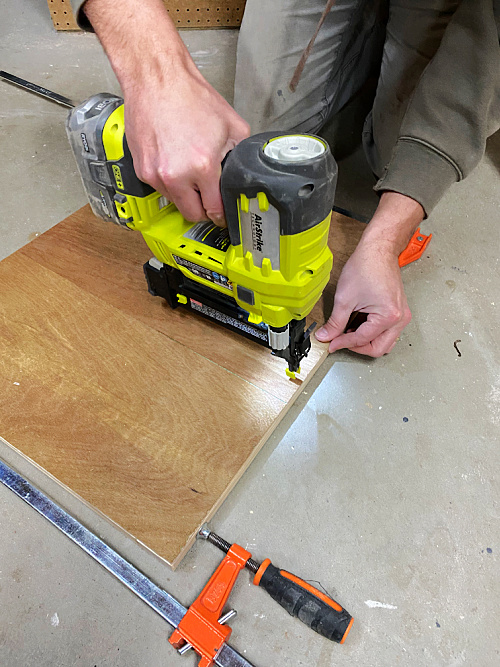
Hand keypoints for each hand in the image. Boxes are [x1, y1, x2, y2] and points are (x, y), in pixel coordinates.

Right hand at [85, 0, 249, 225]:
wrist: (156, 79)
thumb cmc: (191, 97)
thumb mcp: (233, 126)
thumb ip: (240, 156)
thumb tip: (243, 175)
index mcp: (202, 168)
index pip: (214, 211)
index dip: (222, 215)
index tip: (223, 215)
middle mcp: (176, 176)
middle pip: (193, 215)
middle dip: (203, 209)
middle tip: (208, 196)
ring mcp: (156, 175)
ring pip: (175, 202)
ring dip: (184, 194)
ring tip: (189, 170)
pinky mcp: (142, 170)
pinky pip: (159, 188)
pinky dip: (168, 182)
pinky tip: (174, 161)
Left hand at [315, 241, 410, 355]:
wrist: (378, 250)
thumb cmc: (367, 266)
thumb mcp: (345, 298)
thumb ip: (335, 322)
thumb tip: (326, 336)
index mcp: (389, 316)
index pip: (363, 339)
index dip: (343, 343)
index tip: (331, 343)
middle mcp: (400, 318)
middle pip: (378, 348)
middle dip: (357, 347)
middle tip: (339, 341)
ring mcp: (402, 315)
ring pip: (385, 343)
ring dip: (366, 342)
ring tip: (348, 333)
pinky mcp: (399, 311)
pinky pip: (388, 332)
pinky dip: (373, 334)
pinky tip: (358, 326)